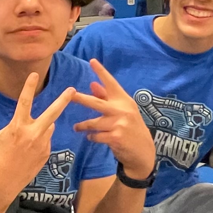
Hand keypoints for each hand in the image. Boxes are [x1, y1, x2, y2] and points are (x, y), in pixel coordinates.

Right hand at [0, 73, 75, 206]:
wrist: (2, 181)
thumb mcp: (2, 136)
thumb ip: (18, 126)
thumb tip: (30, 123)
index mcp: (17, 126)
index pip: (24, 102)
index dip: (29, 87)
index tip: (35, 74)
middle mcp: (32, 134)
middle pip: (52, 113)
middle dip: (62, 100)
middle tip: (72, 90)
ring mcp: (41, 145)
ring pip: (48, 128)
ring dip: (42, 128)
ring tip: (27, 142)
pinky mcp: (46, 154)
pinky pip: (46, 141)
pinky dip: (39, 142)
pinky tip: (28, 153)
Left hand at [71, 59, 155, 178]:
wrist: (143, 151)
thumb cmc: (130, 128)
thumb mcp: (123, 111)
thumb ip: (107, 98)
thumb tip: (92, 84)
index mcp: (124, 100)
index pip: (111, 83)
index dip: (101, 72)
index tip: (92, 61)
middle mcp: (122, 110)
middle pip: (96, 102)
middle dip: (81, 98)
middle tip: (69, 94)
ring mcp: (119, 124)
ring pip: (92, 123)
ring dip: (82, 126)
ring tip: (77, 127)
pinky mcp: (115, 137)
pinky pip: (95, 135)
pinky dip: (91, 137)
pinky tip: (91, 137)